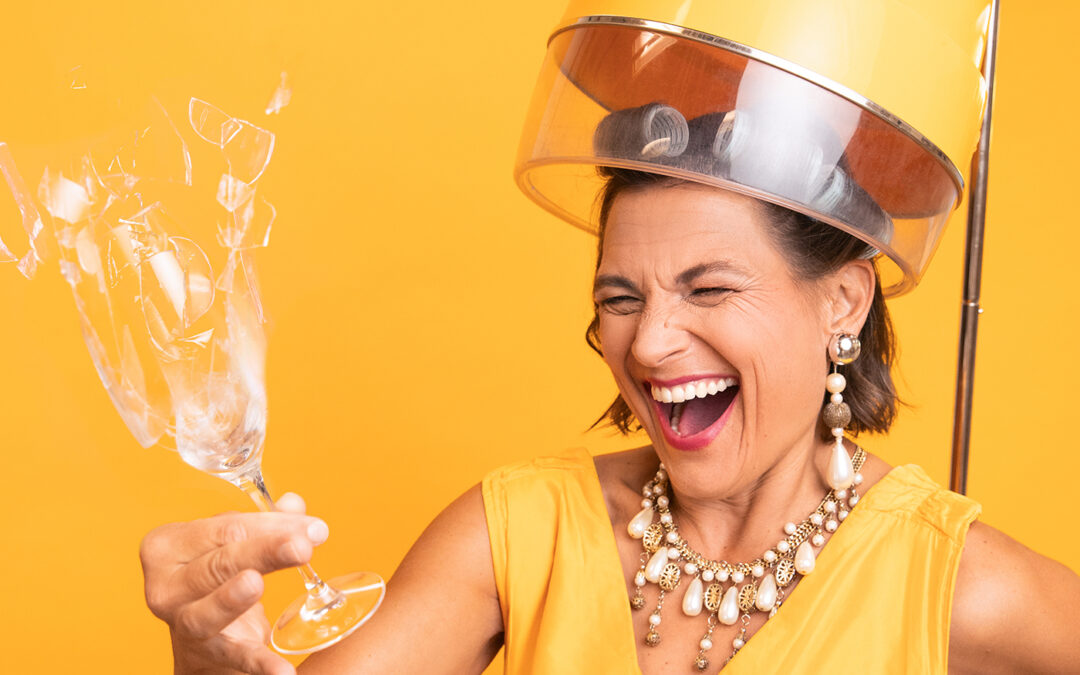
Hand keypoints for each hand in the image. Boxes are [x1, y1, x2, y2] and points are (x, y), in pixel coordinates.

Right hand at [140, 493, 327, 674]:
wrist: (202, 637)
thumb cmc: (217, 577)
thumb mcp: (235, 544)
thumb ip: (266, 523)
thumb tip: (294, 504)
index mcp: (168, 546)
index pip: (225, 529)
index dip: (270, 525)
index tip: (313, 527)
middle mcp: (165, 586)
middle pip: (218, 563)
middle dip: (263, 551)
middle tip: (302, 545)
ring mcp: (181, 624)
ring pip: (206, 611)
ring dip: (231, 599)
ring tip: (256, 585)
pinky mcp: (207, 656)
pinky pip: (234, 657)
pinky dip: (259, 664)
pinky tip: (284, 671)